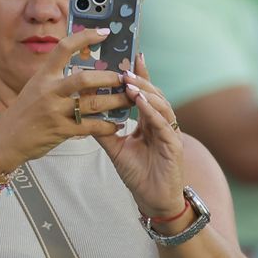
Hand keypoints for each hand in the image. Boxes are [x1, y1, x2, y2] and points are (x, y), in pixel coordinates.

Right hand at [0, 28, 132, 171]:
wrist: (7, 138)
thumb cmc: (24, 111)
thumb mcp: (35, 87)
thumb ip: (56, 78)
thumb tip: (84, 69)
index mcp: (43, 76)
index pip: (64, 48)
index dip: (85, 37)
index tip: (104, 32)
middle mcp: (49, 91)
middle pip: (85, 79)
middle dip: (109, 78)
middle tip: (124, 78)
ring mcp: (55, 111)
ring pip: (92, 103)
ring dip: (115, 101)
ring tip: (129, 99)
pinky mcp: (61, 130)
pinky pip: (91, 127)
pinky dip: (107, 126)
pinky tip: (116, 124)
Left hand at [93, 55, 186, 218]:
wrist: (153, 200)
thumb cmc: (138, 174)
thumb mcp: (116, 148)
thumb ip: (103, 130)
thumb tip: (83, 113)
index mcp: (149, 121)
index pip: (144, 93)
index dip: (139, 75)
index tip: (129, 57)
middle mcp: (161, 123)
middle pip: (153, 94)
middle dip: (140, 80)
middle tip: (124, 68)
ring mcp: (170, 133)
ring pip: (161, 105)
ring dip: (145, 93)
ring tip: (129, 83)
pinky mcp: (174, 146)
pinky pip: (163, 125)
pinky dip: (151, 112)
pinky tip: (140, 103)